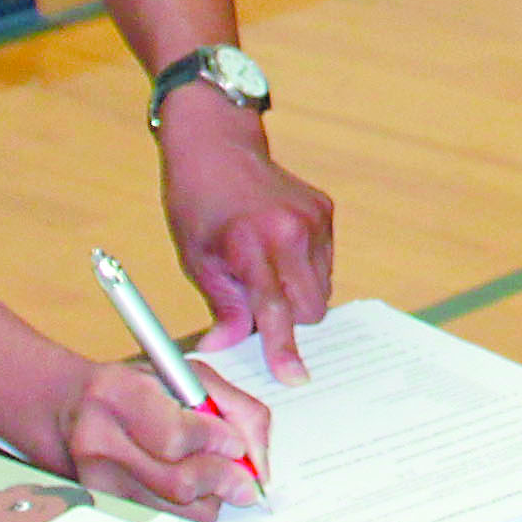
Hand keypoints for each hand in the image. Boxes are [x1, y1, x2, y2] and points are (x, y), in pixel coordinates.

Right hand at [47, 350, 271, 520]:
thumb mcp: (188, 377)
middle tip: (241, 477)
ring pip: (177, 513)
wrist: (79, 412)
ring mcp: (96, 483)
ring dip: (210, 500)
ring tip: (211, 477)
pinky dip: (191, 513)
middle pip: (179, 483)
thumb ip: (235, 407)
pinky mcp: (103, 512)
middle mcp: (97, 442)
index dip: (216, 443)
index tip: (234, 444)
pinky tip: (190, 492)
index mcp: (117, 395)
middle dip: (224, 480)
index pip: (176, 437)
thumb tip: (257, 460)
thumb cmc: (140, 392)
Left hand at [161, 102, 333, 378]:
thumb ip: (221, 305)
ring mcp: (314, 219)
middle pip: (309, 308)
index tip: (294, 376)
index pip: (274, 309)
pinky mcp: (325, 211)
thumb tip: (228, 347)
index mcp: (251, 244)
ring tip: (263, 268)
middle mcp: (290, 231)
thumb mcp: (196, 259)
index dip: (283, 347)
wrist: (218, 145)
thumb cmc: (198, 202)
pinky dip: (304, 269)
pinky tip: (277, 249)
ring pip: (321, 289)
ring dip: (297, 294)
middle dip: (289, 319)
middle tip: (256, 303)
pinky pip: (324, 262)